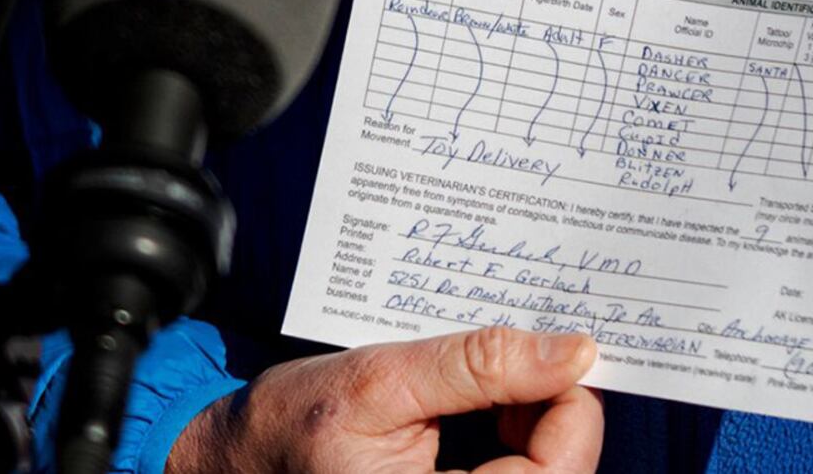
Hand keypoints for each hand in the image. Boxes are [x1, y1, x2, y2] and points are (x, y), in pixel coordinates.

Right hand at [166, 327, 600, 473]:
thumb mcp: (382, 380)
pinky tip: (490, 397)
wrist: (237, 455)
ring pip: (541, 473)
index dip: (575, 408)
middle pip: (556, 473)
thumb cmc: (295, 423)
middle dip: (554, 407)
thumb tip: (572, 352)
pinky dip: (515, 433)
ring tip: (500, 372)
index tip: (565, 351)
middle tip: (532, 350)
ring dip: (536, 418)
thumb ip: (478, 366)